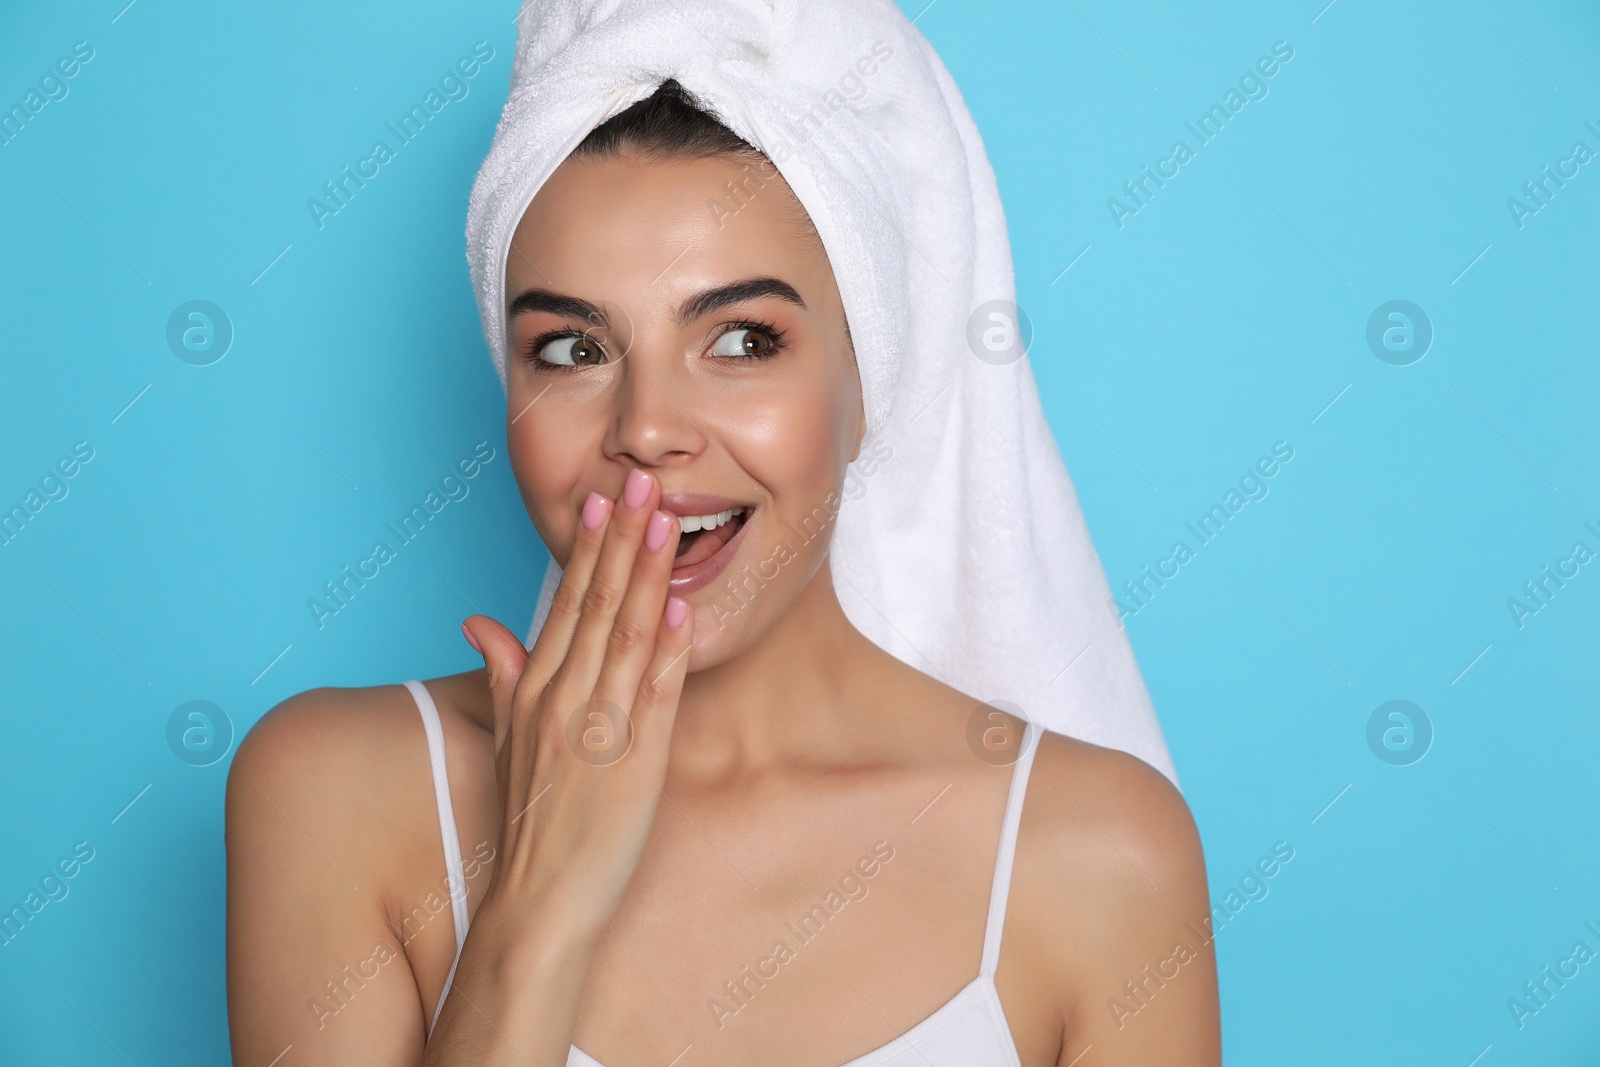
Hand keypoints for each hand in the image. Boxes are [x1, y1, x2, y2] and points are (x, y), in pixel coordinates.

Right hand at [462, 466, 692, 946]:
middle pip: (598, 604)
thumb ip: (502, 671)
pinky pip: (658, 695)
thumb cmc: (527, 818)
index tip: (603, 497)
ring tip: (667, 522)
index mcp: (533, 689)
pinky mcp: (636, 763)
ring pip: (630, 636)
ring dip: (650, 576)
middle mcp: (563, 700)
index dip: (588, 547)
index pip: (565, 602)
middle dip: (623, 538)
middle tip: (642, 482)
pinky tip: (684, 609)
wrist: (538, 899)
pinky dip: (672, 650)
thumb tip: (480, 619)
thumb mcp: (504, 737)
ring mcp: (600, 730)